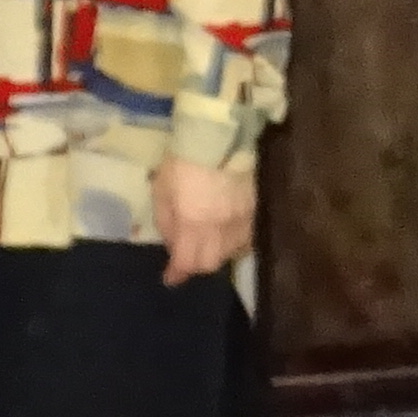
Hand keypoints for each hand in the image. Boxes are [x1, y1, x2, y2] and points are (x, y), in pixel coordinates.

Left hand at [156, 155, 258, 282]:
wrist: (220, 137)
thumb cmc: (182, 162)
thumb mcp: (162, 191)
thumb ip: (167, 222)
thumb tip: (173, 244)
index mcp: (194, 224)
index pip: (188, 262)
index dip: (178, 274)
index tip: (170, 279)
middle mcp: (221, 229)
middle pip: (211, 263)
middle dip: (196, 264)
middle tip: (186, 257)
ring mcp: (241, 221)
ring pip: (230, 253)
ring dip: (215, 254)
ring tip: (205, 245)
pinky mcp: (255, 211)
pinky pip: (245, 239)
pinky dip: (233, 243)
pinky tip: (225, 235)